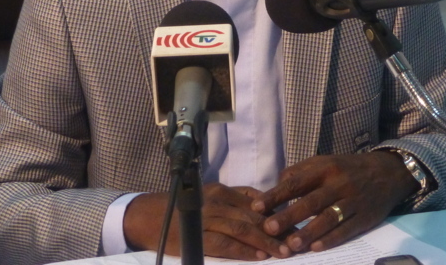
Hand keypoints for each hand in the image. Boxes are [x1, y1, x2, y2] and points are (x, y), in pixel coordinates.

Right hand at [123, 183, 287, 259]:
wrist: (148, 217)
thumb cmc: (182, 209)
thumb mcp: (210, 197)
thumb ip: (235, 200)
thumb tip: (265, 207)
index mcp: (223, 190)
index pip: (256, 201)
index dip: (278, 213)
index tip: (296, 224)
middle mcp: (217, 200)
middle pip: (254, 214)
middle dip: (278, 229)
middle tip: (297, 240)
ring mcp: (207, 217)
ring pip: (243, 228)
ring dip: (266, 241)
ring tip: (284, 251)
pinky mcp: (198, 235)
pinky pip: (225, 244)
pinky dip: (243, 250)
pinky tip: (259, 256)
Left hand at [251, 152, 418, 253]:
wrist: (387, 173)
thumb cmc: (347, 169)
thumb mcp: (325, 161)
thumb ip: (301, 171)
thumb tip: (277, 184)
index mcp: (325, 168)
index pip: (296, 182)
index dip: (276, 195)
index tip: (256, 206)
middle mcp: (339, 184)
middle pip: (311, 202)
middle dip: (289, 216)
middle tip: (269, 228)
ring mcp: (353, 201)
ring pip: (328, 219)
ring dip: (308, 233)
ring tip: (290, 245)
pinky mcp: (365, 218)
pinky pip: (346, 230)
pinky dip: (331, 239)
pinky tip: (315, 248)